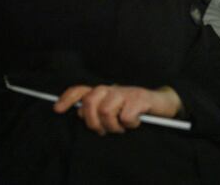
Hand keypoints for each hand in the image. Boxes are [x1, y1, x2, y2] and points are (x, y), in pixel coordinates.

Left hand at [54, 84, 181, 134]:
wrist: (162, 103)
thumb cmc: (135, 108)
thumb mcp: (114, 109)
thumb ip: (96, 110)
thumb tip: (78, 113)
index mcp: (104, 92)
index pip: (81, 91)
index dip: (68, 98)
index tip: (57, 109)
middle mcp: (113, 89)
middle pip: (90, 102)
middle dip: (93, 121)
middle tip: (105, 129)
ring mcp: (126, 92)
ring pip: (106, 110)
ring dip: (113, 125)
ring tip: (122, 127)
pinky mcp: (139, 98)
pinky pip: (126, 116)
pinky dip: (130, 124)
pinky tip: (136, 122)